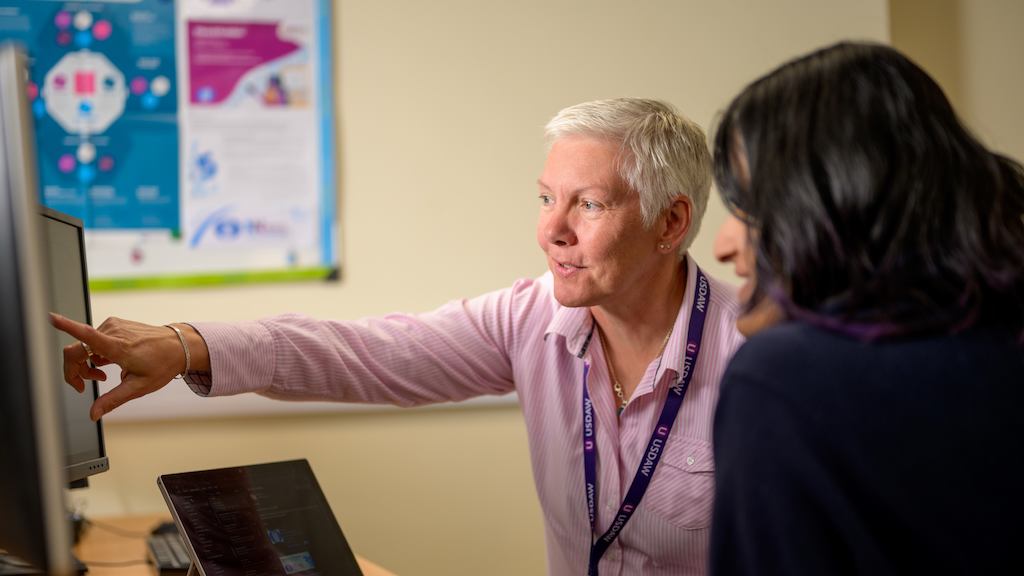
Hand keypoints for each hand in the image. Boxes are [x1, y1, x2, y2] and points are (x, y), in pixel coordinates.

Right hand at [50, 313, 189, 420]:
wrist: (180, 346)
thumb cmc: (162, 365)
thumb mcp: (138, 387)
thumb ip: (113, 400)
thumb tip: (93, 414)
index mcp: (117, 346)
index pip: (87, 335)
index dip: (67, 326)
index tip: (52, 317)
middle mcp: (113, 331)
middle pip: (76, 350)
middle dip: (75, 370)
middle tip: (84, 386)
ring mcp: (113, 325)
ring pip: (83, 346)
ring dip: (86, 364)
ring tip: (103, 376)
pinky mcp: (114, 324)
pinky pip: (92, 340)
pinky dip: (94, 355)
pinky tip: (107, 364)